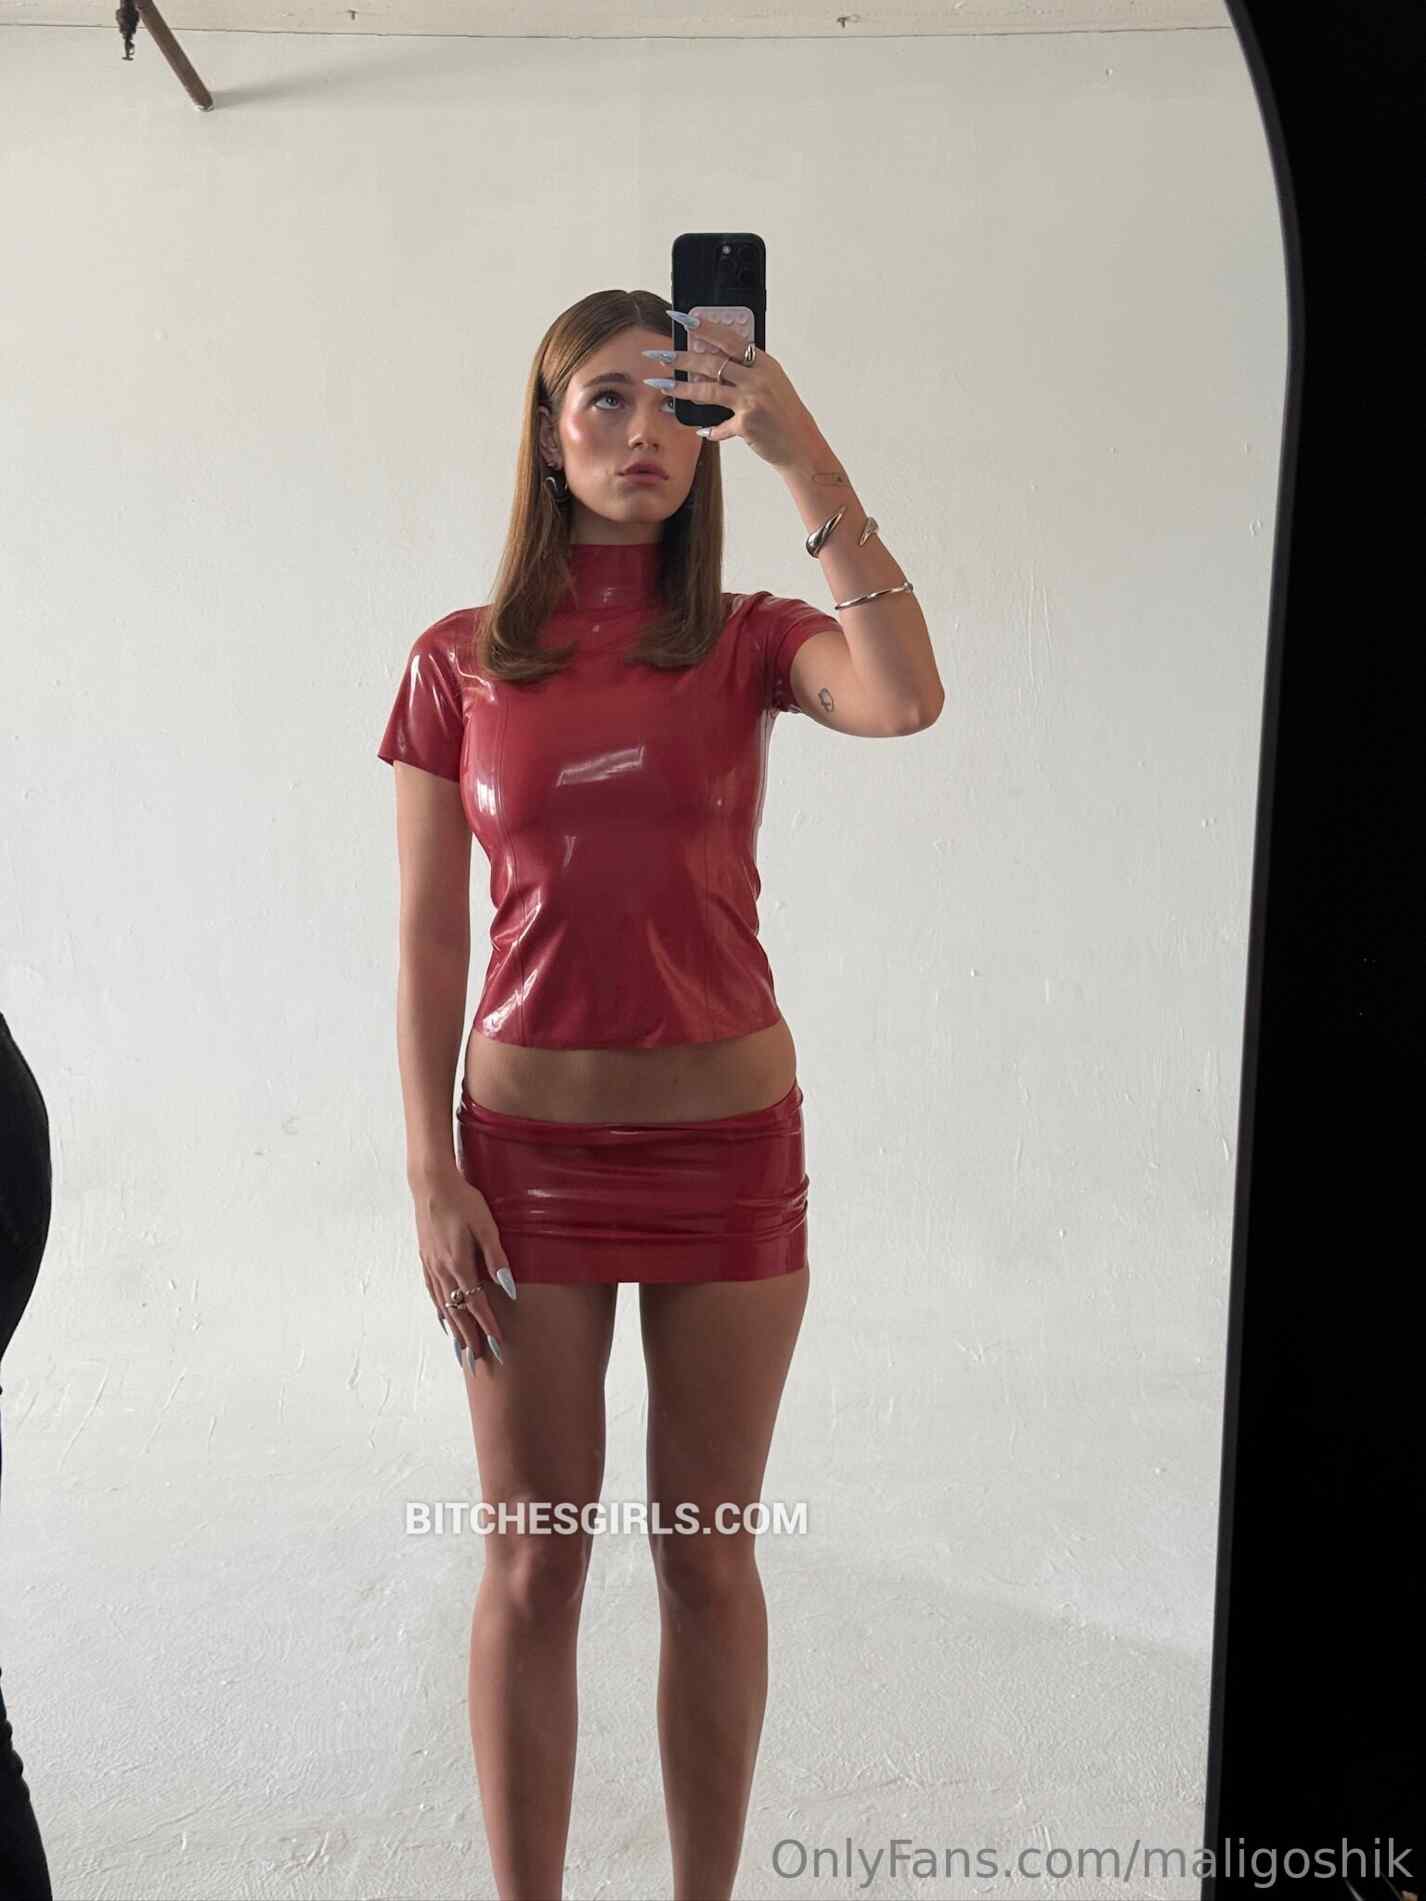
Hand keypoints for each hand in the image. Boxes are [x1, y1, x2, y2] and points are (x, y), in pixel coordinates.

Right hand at [409, 1168, 513, 1369]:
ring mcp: (431, 1266)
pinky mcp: (425, 1258)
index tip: (498, 1346)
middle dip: (469, 1338)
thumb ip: (497, 1258)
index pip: (476, 1305)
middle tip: (479, 1362)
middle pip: (458, 1313)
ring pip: (443, 1306)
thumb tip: (509, 1288)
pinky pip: (433, 1293)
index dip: (488, 1327)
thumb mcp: (487, 1226)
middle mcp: (442, 1271)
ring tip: (461, 1351)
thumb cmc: (464, 1200)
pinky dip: (440, 1311)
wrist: (431, 1183)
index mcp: (459, 1264)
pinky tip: (443, 1319)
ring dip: (454, 1330)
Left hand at [643, 315, 821, 469]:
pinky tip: (701, 429)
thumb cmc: (784, 414)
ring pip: (708, 390)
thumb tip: (713, 363)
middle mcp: (757, 378)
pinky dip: (710, 430)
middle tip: (658, 355)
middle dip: (681, 357)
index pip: (729, 338)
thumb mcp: (771, 383)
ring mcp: (752, 401)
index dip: (704, 327)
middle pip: (712, 362)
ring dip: (681, 388)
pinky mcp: (747, 425)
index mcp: (763, 363)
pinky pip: (719, 426)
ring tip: (660, 385)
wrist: (801, 444)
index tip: (682, 319)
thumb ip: (747, 371)